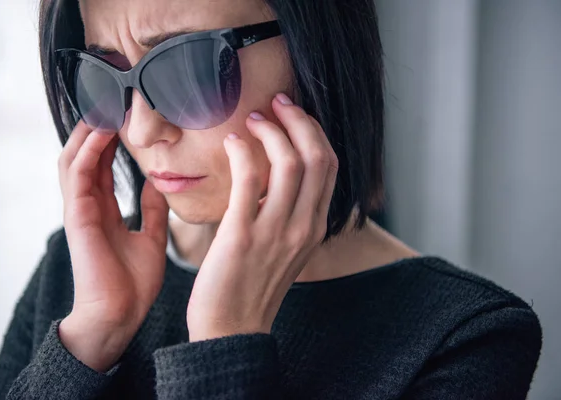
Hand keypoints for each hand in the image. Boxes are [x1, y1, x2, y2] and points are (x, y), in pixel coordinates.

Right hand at [57, 122, 169, 371]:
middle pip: (87, 157)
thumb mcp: (151, 237)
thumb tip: (159, 183)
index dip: (112, 140)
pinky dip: (88, 152)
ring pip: (75, 160)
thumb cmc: (134, 283)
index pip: (104, 166)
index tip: (128, 116)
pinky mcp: (78, 217)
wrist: (121, 316)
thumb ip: (152, 210)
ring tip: (107, 107)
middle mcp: (90, 206)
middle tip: (115, 101)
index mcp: (105, 211)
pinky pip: (78, 176)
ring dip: (89, 133)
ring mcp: (81, 210)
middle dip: (98, 129)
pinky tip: (103, 133)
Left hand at [186, 93, 338, 341]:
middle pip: (318, 157)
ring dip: (272, 131)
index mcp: (315, 227)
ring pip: (291, 163)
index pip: (330, 166)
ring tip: (253, 119)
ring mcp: (277, 231)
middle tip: (277, 104)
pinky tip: (231, 143)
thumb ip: (291, 213)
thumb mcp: (286, 248)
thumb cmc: (253, 285)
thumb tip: (281, 176)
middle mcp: (304, 226)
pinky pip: (250, 180)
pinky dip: (243, 151)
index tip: (294, 115)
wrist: (232, 329)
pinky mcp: (244, 235)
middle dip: (300, 121)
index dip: (314, 132)